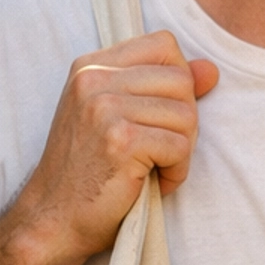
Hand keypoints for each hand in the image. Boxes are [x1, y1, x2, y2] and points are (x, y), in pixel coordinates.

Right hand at [11, 33, 218, 264]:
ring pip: (186, 114)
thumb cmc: (89, 171)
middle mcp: (94, 79)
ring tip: (153, 168)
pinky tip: (153, 182)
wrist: (53, 219)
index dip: (178, 81)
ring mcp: (104, 108)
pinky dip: (176, 172)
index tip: (160, 116)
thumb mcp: (118, 117)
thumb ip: (162, 87)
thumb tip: (211, 69)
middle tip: (159, 151)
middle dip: (184, 122)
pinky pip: (181, 146)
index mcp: (91, 66)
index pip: (164, 45)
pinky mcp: (120, 140)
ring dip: (181, 150)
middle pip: (181, 80)